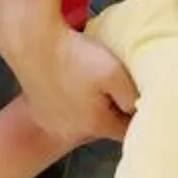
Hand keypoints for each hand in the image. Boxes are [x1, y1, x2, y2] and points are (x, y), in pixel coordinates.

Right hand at [3, 21, 136, 148]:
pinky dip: (71, 104)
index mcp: (94, 125)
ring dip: (91, 108)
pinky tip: (73, 85)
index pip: (124, 132)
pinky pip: (63, 114)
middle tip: (117, 88)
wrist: (36, 45)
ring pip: (82, 121)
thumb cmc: (76, 57)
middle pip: (102, 127)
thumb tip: (138, 110)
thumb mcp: (115, 73)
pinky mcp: (39, 113)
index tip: (141, 104)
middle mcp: (71, 132)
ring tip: (93, 84)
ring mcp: (52, 124)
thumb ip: (132, 96)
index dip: (136, 118)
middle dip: (113, 112)